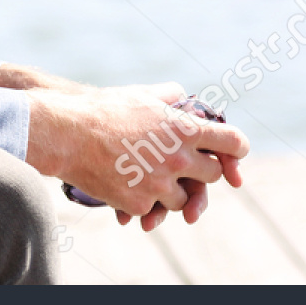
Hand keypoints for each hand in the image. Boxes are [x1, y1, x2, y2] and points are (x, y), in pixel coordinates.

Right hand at [25, 85, 248, 222]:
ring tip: (151, 177)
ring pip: (184, 199)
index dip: (237, 147)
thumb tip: (184, 97)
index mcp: (183, 129)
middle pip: (212, 175)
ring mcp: (160, 184)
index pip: (232, 141)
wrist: (67, 135)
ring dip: (173, 190)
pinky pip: (153, 210)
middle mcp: (178, 159)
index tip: (235, 151)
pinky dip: (144, 203)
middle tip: (185, 165)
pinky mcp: (140, 204)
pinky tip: (127, 188)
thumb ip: (170, 96)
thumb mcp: (141, 94)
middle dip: (203, 170)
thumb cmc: (103, 109)